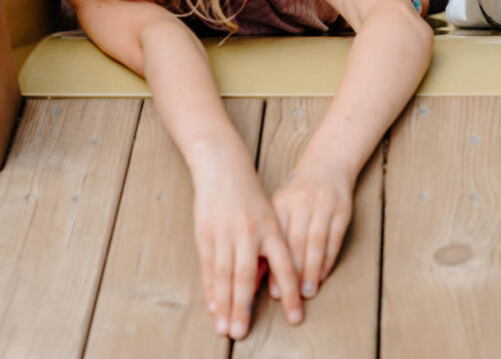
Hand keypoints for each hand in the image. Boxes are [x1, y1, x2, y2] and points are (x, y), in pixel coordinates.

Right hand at [192, 159, 303, 338]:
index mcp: (272, 228)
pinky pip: (209, 266)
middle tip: (242, 333)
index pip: (285, 267)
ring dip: (224, 304)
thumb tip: (271, 282)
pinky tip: (212, 306)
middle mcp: (249, 233)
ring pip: (225, 275)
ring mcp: (225, 234)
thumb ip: (271, 248)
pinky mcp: (205, 233)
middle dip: (244, 307)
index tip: (295, 318)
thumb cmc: (250, 196)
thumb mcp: (269, 217)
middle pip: (247, 276)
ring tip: (225, 328)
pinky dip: (210, 288)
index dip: (290, 293)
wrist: (223, 167)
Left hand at [267, 162, 353, 300]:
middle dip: (293, 272)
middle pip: (296, 242)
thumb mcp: (280, 206)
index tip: (272, 291)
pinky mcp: (342, 209)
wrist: (327, 164)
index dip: (274, 265)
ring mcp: (323, 205)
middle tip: (290, 297)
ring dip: (311, 269)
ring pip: (316, 242)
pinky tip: (323, 275)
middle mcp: (301, 203)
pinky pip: (334, 238)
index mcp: (281, 203)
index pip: (276, 239)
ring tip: (308, 292)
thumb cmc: (298, 193)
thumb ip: (270, 235)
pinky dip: (328, 259)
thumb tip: (257, 270)